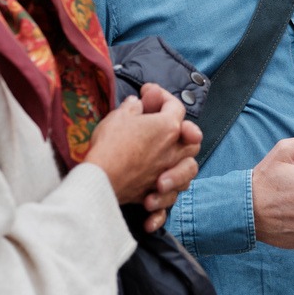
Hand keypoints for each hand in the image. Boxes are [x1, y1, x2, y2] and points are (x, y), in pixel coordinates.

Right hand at [86, 84, 201, 227]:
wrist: (100, 179)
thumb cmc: (110, 145)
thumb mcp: (118, 116)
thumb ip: (132, 108)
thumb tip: (136, 104)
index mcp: (168, 128)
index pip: (175, 106)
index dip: (162, 96)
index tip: (147, 94)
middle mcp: (174, 152)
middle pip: (193, 139)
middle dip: (184, 130)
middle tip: (164, 126)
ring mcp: (167, 174)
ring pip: (190, 169)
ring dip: (181, 162)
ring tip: (165, 159)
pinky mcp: (156, 194)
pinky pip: (170, 199)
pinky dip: (164, 200)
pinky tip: (154, 197)